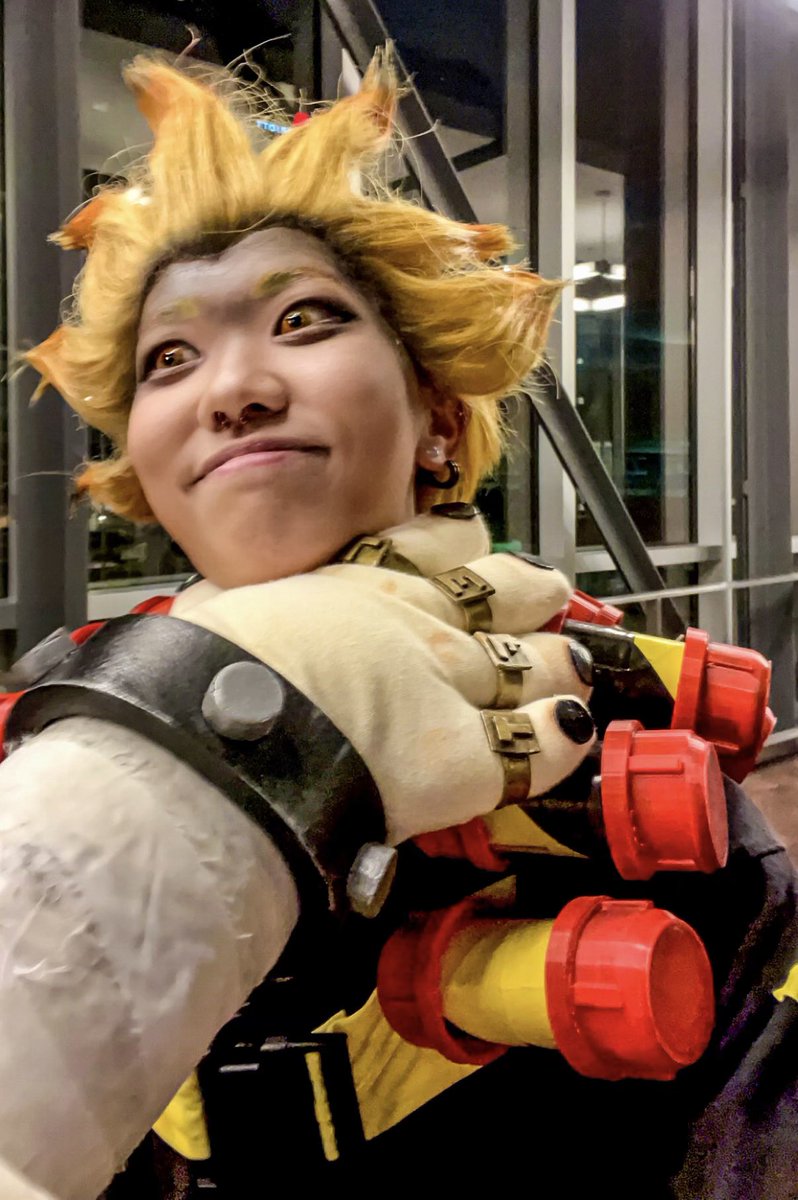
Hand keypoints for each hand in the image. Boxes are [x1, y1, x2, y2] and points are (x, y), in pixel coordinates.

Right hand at [172, 513, 595, 843]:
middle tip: (548, 594)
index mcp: (364, 584)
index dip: (465, 543)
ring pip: (540, 665)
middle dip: (533, 594)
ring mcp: (454, 685)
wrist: (221, 738)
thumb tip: (209, 606)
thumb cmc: (207, 675)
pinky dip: (562, 743)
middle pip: (507, 596)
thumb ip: (230, 605)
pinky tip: (572, 739)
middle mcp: (423, 624)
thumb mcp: (215, 614)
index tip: (472, 541)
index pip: (439, 544)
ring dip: (561, 668)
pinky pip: (540, 747)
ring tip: (575, 672)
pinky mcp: (467, 758)